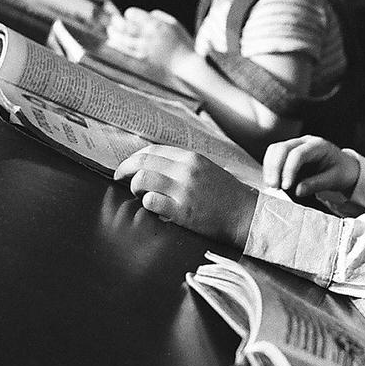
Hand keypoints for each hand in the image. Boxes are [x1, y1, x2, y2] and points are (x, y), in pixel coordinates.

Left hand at [105, 7, 194, 72]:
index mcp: (156, 25)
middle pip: (125, 27)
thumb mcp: (174, 24)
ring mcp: (145, 50)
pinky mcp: (142, 60)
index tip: (128, 15)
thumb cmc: (182, 42)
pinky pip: (125, 52)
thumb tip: (145, 13)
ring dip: (114, 34)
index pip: (134, 15)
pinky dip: (116, 46)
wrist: (186, 65)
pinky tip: (111, 42)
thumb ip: (159, 16)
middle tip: (114, 21)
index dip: (129, 14)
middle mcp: (149, 37)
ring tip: (111, 30)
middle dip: (117, 23)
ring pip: (123, 40)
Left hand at [113, 143, 257, 246]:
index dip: (134, 157)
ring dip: (134, 188)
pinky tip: (153, 207)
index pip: (152, 150)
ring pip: (142, 180)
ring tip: (139, 195)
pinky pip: (151, 202)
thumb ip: (182, 165)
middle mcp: (186, 170)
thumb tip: (153, 164)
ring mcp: (184, 191)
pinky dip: (146, 204)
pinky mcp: (182, 212)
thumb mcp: (206, 169)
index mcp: (192, 158)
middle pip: (143, 162)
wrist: (245, 215)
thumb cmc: (226, 194)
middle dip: (125, 170)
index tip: (127, 166)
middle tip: (119, 178)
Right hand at [263, 135, 359, 199]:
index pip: (298, 154)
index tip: (286, 186)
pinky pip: (274, 156)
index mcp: (318, 145)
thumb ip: (316, 184)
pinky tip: (273, 180)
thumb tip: (298, 191)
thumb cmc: (341, 171)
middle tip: (273, 187)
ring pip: (275, 150)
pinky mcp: (289, 152)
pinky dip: (270, 168)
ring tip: (272, 185)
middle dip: (274, 168)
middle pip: (282, 148)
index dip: (289, 170)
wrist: (345, 166)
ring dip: (270, 167)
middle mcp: (305, 141)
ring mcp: (296, 145)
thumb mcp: (334, 179)